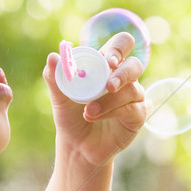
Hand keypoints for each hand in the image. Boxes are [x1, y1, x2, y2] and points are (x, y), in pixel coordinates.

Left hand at [43, 31, 147, 167]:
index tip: (109, 60)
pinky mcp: (137, 115)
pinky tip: (96, 117)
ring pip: (132, 89)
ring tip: (88, 112)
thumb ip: (55, 77)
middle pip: (135, 64)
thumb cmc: (70, 117)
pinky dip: (113, 112)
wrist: (77, 146)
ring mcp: (133, 96)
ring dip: (109, 101)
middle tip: (109, 86)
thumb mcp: (59, 98)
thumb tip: (53, 56)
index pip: (121, 44)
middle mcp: (123, 78)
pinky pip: (134, 108)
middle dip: (123, 73)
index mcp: (106, 65)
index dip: (119, 48)